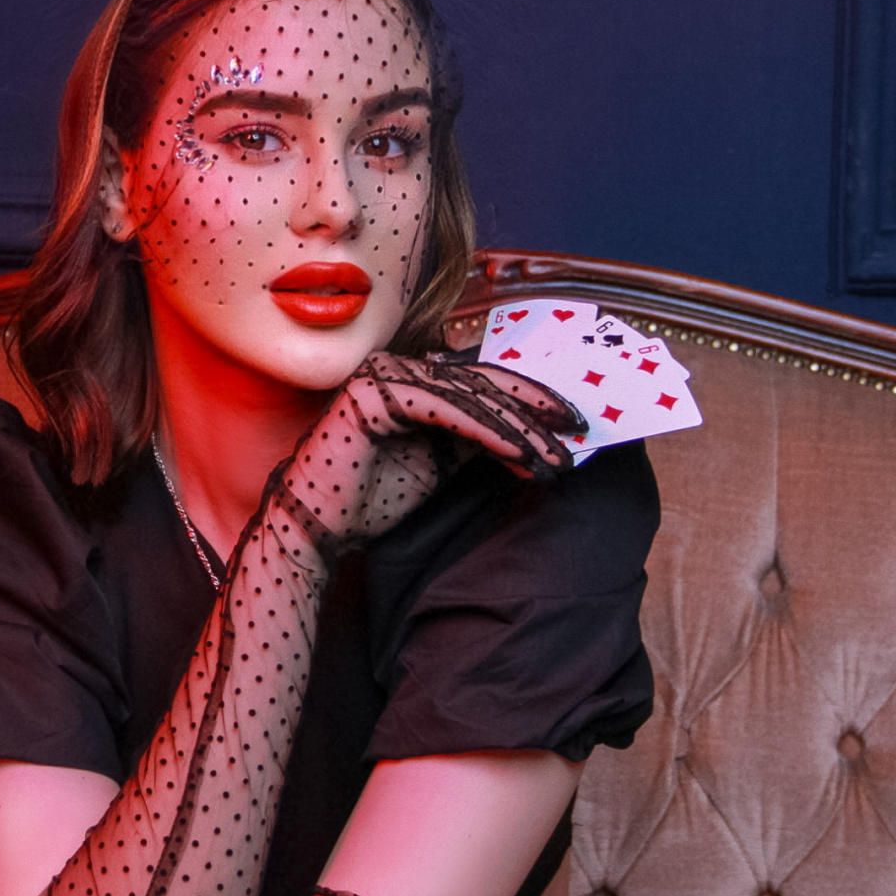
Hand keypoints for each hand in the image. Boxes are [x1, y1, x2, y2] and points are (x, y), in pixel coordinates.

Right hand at [269, 352, 580, 549]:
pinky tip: (522, 454)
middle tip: (579, 432)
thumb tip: (537, 431)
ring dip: (521, 428)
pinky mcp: (373, 394)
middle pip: (482, 381)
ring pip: (470, 395)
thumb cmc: (373, 499)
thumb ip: (479, 438)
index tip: (574, 423)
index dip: (531, 398)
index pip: (482, 380)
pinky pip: (447, 409)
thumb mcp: (442, 462)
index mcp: (412, 377)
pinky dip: (490, 432)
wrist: (316, 528)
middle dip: (536, 409)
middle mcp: (397, 367)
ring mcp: (383, 375)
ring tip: (557, 457)